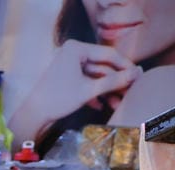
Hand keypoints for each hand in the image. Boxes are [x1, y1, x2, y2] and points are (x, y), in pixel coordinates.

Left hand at [9, 41, 140, 141]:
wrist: (33, 116)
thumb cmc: (58, 99)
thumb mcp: (89, 90)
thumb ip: (114, 81)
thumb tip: (138, 73)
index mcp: (76, 48)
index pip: (109, 54)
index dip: (126, 66)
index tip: (140, 76)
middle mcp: (72, 53)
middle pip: (103, 66)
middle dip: (116, 82)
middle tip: (132, 92)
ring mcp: (69, 66)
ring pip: (96, 77)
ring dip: (107, 91)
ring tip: (119, 104)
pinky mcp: (67, 79)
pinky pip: (86, 83)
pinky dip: (94, 94)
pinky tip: (102, 106)